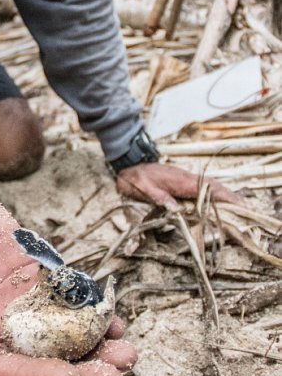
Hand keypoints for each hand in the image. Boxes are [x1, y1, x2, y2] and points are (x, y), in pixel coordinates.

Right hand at [0, 183, 135, 375]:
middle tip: (117, 373)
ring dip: (93, 348)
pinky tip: (114, 318)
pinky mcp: (30, 278)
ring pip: (57, 338)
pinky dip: (90, 313)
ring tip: (127, 350)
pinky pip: (64, 301)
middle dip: (78, 373)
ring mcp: (11, 305)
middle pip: (36, 362)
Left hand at [116, 161, 243, 209]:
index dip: (223, 196)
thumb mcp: (144, 189)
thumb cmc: (136, 178)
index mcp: (180, 181)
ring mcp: (185, 179)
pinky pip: (202, 187)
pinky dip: (214, 193)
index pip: (206, 188)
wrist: (129, 164)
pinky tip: (219, 201)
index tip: (237, 204)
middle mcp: (186, 178)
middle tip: (246, 209)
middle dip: (230, 196)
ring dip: (224, 195)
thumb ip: (159, 199)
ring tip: (239, 206)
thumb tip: (175, 210)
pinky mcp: (182, 182)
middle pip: (213, 186)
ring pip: (210, 186)